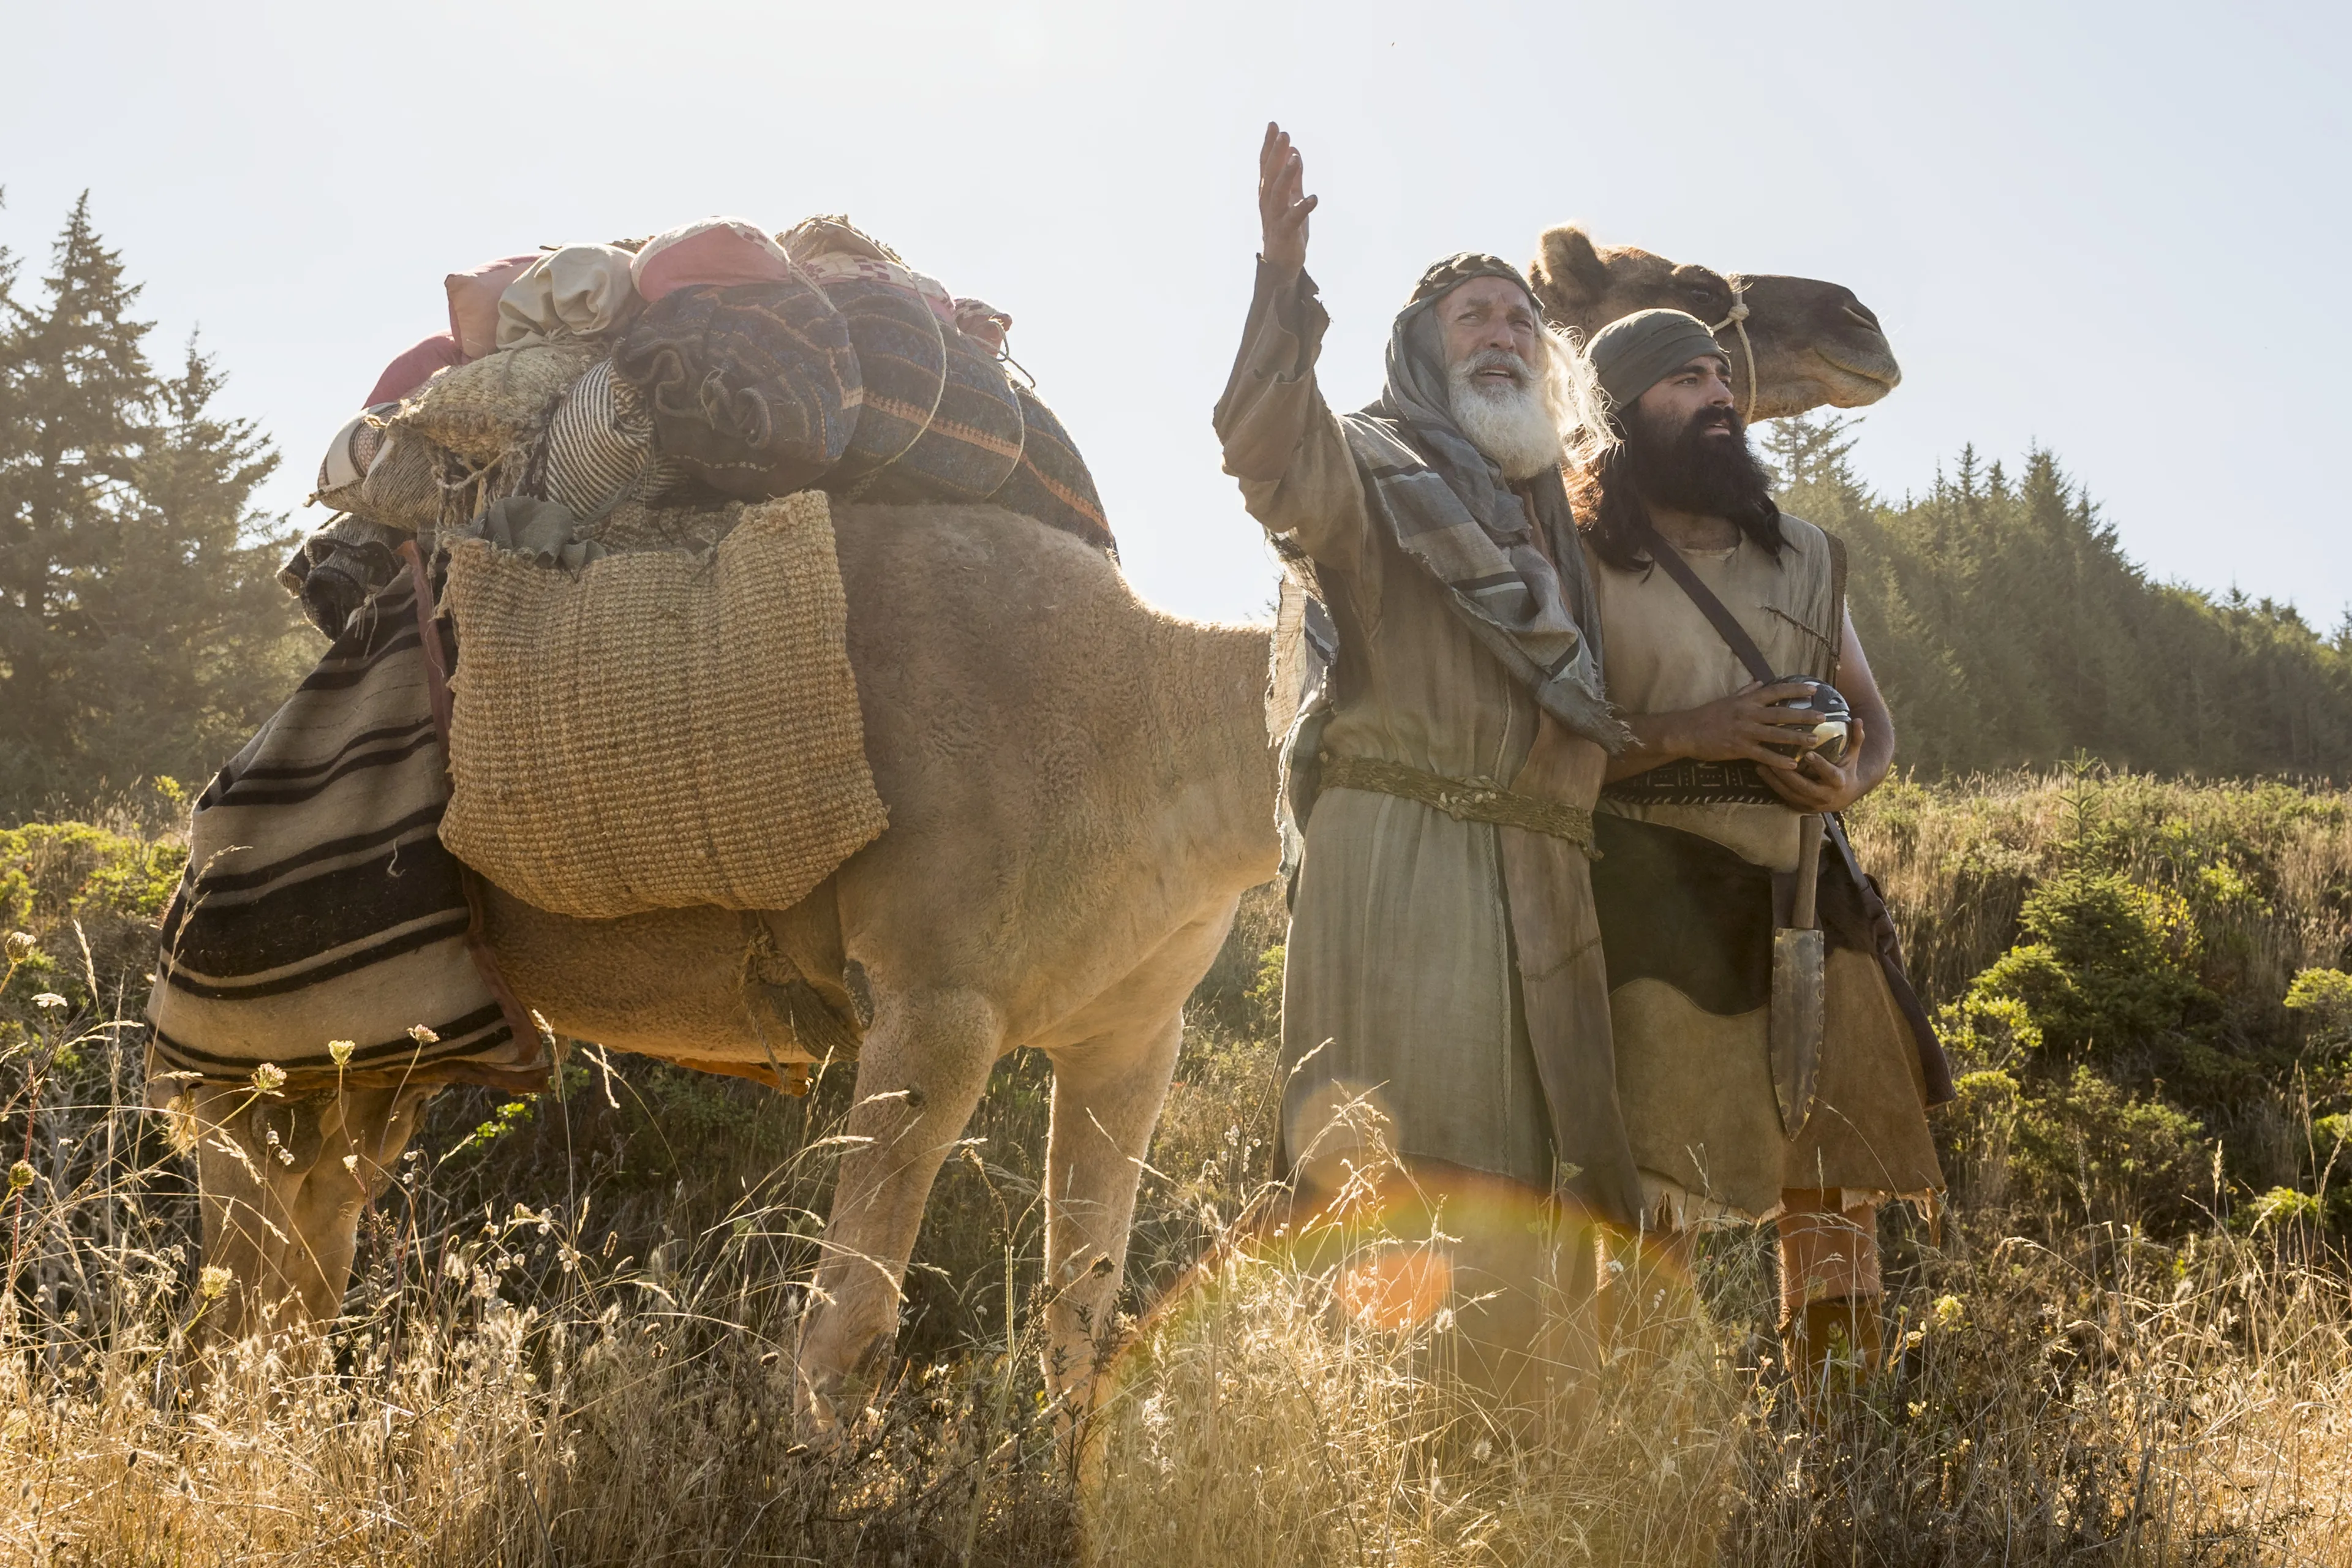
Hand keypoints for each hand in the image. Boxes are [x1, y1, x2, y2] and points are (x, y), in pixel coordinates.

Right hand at [1258, 122, 1316, 276]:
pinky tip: (1314, 198)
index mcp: (1268, 193)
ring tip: (1296, 159)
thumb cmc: (1286, 229)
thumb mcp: (1291, 197)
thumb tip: (1293, 150)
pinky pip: (1294, 218)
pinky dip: (1303, 208)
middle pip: (1270, 174)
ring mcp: (1276, 217)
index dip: (1269, 145)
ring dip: (1287, 175)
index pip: (1266, 165)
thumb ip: (1293, 175)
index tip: (1274, 125)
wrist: (1282, 263)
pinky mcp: (1286, 232)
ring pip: (1278, 193)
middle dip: (1276, 154)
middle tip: (1284, 134)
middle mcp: (1268, 203)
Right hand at [1666, 681, 1825, 768]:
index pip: (1775, 691)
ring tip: (1815, 740)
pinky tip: (1792, 764)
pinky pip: (1763, 755)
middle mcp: (1748, 714)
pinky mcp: (1739, 748)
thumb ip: (1746, 692)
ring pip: (1776, 734)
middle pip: (1781, 713)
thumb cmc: (1706, 715)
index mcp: (1747, 701)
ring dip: (1797, 737)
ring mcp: (1744, 732)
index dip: (1795, 690)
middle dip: (1803, 715)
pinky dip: (1778, 760)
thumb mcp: (1727, 699)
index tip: (1814, 689)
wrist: (1686, 731)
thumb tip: (1760, 682)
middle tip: (1823, 716)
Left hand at [1762, 717, 1870, 812]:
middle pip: (1804, 787)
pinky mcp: (1801, 807)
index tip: (1809, 753)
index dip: (1820, 765)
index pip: (1830, 774)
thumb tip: (1859, 720)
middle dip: (1788, 774)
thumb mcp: (1853, 755)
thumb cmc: (1847, 769)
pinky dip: (1772, 786)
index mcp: (1839, 782)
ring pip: (1790, 794)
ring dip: (1774, 780)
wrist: (1845, 795)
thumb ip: (1856, 738)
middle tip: (1774, 759)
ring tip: (1761, 764)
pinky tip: (1762, 773)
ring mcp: (1812, 804)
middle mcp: (1825, 796)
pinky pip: (1784, 797)